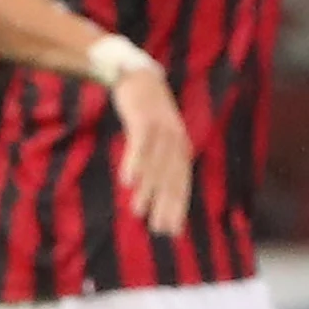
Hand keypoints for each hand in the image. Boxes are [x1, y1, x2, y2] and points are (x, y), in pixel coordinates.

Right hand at [110, 68, 195, 235]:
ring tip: (138, 212)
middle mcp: (176, 140)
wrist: (139, 76)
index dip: (177, 207)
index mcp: (181, 148)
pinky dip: (135, 162)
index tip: (170, 231)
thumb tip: (154, 192)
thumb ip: (159, 163)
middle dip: (164, 205)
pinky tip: (127, 181)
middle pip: (170, 178)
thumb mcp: (160, 138)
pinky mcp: (144, 118)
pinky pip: (140, 144)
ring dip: (147, 190)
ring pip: (155, 165)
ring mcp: (161, 129)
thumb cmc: (147, 114)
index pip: (181, 183)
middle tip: (157, 228)